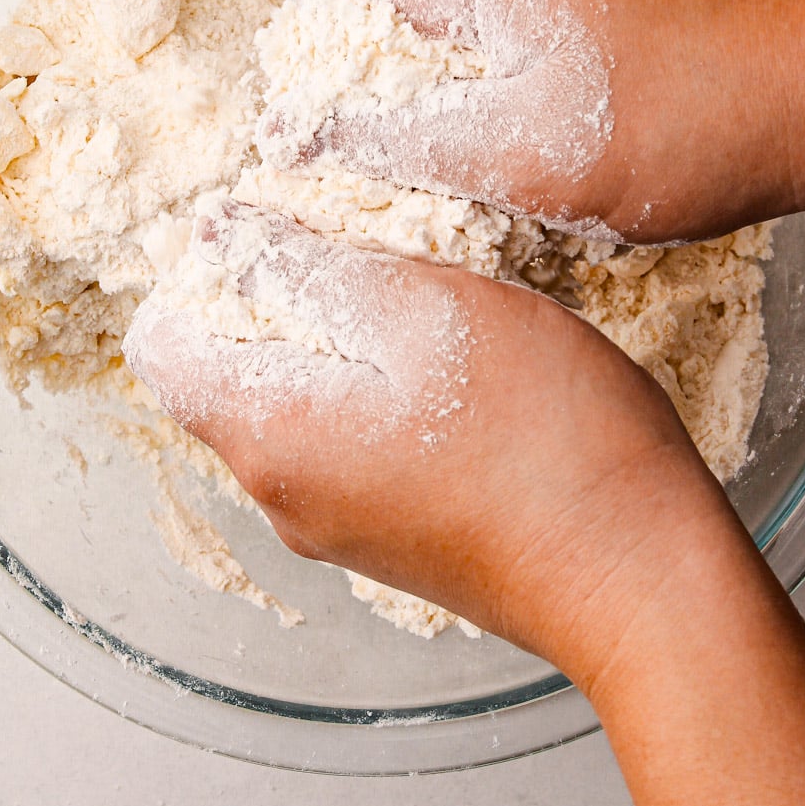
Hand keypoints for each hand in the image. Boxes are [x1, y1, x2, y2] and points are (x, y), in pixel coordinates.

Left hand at [125, 198, 730, 687]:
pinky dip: (379, 394)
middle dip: (275, 297)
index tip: (274, 226)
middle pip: (229, 374)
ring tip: (424, 298)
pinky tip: (457, 368)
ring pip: (297, 408)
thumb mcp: (426, 310)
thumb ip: (309, 267)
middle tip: (366, 246)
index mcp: (267, 435)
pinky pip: (350, 450)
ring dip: (338, 343)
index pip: (162, 344)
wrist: (642, 579)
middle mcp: (281, 497)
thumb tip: (222, 237)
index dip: (203, 268)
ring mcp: (339, 529)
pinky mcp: (395, 543)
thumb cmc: (544, 436)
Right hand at [258, 0, 804, 243]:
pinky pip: (502, 6)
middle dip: (366, 75)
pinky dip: (485, 64)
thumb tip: (295, 136)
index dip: (304, 66)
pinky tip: (511, 125)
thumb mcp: (522, 155)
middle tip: (375, 162)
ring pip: (445, 4)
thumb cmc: (689, 123)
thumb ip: (395, 141)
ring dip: (430, 76)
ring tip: (447, 154)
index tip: (305, 142)